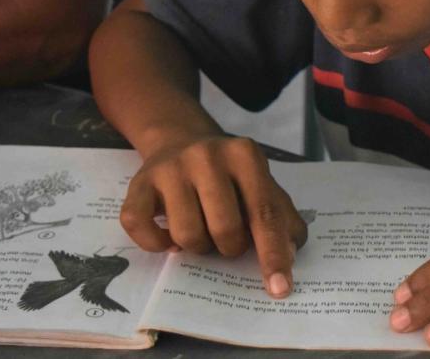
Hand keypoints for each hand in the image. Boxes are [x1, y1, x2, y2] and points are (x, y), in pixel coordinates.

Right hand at [119, 133, 307, 297]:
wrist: (180, 141)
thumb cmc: (228, 174)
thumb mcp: (260, 184)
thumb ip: (280, 217)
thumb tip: (291, 254)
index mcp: (244, 155)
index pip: (264, 212)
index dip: (273, 253)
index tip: (280, 288)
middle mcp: (207, 155)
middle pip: (225, 229)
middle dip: (230, 247)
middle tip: (227, 237)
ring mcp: (170, 168)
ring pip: (186, 235)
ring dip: (198, 246)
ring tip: (201, 229)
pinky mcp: (139, 183)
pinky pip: (142, 229)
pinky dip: (157, 243)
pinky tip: (169, 235)